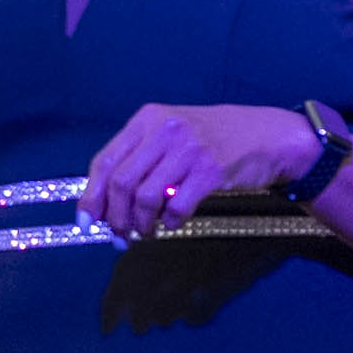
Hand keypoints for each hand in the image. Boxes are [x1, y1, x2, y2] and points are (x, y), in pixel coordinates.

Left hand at [83, 102, 310, 241]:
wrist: (267, 134)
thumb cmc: (214, 136)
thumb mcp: (172, 132)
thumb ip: (141, 156)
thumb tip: (106, 199)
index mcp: (147, 118)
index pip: (105, 160)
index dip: (91, 195)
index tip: (85, 220)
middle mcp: (165, 130)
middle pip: (122, 182)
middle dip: (115, 216)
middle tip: (119, 234)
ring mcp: (189, 149)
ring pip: (146, 197)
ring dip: (140, 223)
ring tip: (144, 232)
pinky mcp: (211, 170)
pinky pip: (177, 206)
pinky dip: (169, 222)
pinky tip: (171, 223)